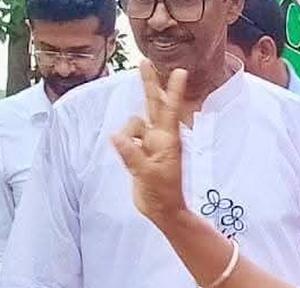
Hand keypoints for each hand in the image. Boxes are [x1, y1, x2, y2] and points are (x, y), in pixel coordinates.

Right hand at [111, 62, 188, 225]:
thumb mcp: (148, 174)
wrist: (162, 210)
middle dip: (148, 83)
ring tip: (135, 159)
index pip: (170, 109)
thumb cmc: (163, 193)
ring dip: (128, 134)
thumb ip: (131, 155)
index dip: (174, 89)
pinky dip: (124, 145)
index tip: (180, 71)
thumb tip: (115, 136)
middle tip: (145, 61)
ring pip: (133, 124)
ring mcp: (150, 144)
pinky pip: (126, 139)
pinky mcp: (140, 151)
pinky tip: (131, 162)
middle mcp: (161, 137)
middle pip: (152, 104)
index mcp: (168, 140)